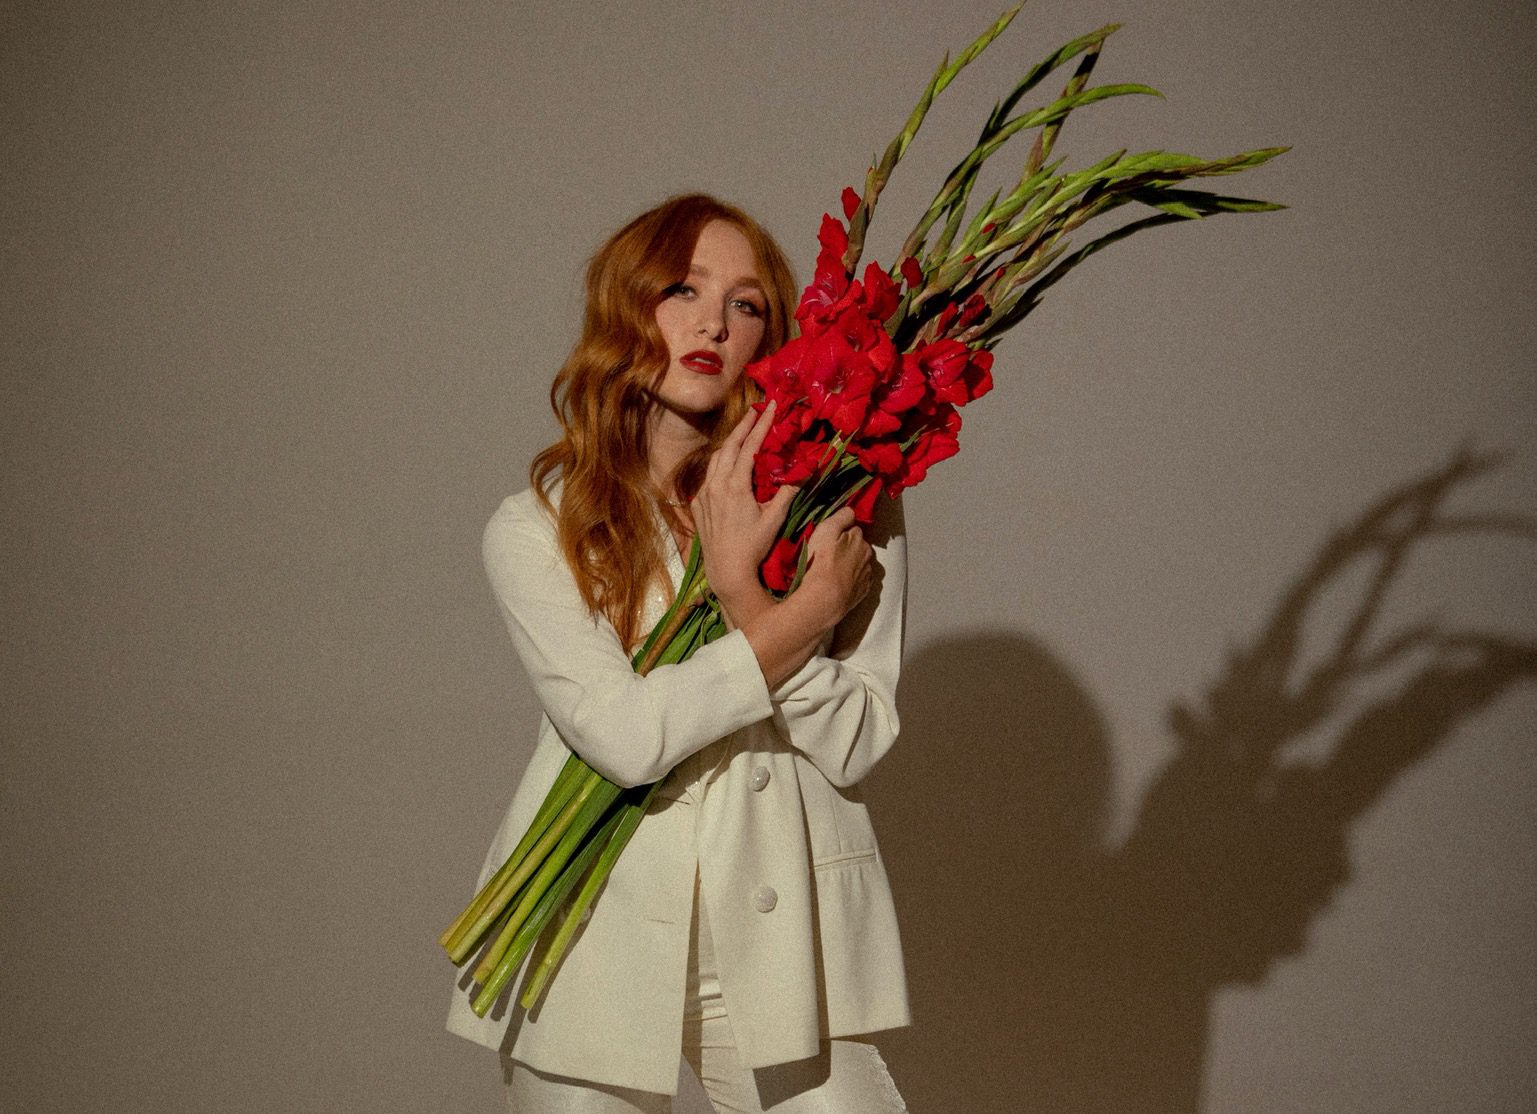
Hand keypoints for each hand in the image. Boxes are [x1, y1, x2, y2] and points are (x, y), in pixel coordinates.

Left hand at [691, 400, 796, 606]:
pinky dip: (720, 464)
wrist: (727, 570)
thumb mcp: (775, 518)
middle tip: (756, 410)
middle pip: (729, 445)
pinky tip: (728, 466)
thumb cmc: (753, 546)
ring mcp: (704, 494)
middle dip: (743, 426)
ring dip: (730, 443)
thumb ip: (788, 491)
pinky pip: (708, 477)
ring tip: (743, 431)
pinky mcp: (699, 505)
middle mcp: (716, 485)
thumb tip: (806, 470)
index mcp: (735, 485)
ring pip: (716, 459)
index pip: (749, 446)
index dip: (762, 424)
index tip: (771, 406)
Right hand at [795, 506, 873, 628]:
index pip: (852, 529)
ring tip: (830, 572)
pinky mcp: (863, 592)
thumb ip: (841, 517)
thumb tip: (850, 511)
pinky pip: (858, 581)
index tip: (828, 540)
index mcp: (859, 540)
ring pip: (858, 564)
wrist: (823, 600)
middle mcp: (867, 556)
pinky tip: (837, 584)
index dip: (839, 533)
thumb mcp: (826, 531)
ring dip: (848, 565)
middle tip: (827, 557)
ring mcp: (866, 575)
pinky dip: (850, 581)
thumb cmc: (821, 563)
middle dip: (846, 549)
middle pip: (857, 547)